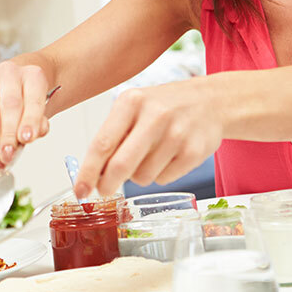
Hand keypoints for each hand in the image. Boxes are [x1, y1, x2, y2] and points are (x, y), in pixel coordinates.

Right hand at [0, 62, 51, 169]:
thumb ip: (39, 125)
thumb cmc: (26, 105)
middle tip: (8, 155)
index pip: (33, 98)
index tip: (27, 138)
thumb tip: (30, 135)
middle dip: (8, 135)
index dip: (30, 119)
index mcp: (32, 76)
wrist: (9, 94)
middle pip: (9, 105)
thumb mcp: (39, 114)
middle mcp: (9, 74)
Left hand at [75, 79, 220, 197]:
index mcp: (132, 101)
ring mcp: (177, 134)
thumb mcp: (135, 108)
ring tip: (151, 155)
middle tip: (105, 190)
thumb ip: (113, 136)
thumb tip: (91, 174)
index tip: (79, 190)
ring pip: (143, 177)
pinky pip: (164, 180)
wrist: (211, 101)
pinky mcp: (195, 152)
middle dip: (108, 184)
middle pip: (121, 165)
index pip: (102, 143)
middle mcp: (155, 115)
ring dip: (140, 175)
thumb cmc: (165, 107)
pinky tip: (169, 156)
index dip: (87, 172)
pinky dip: (161, 175)